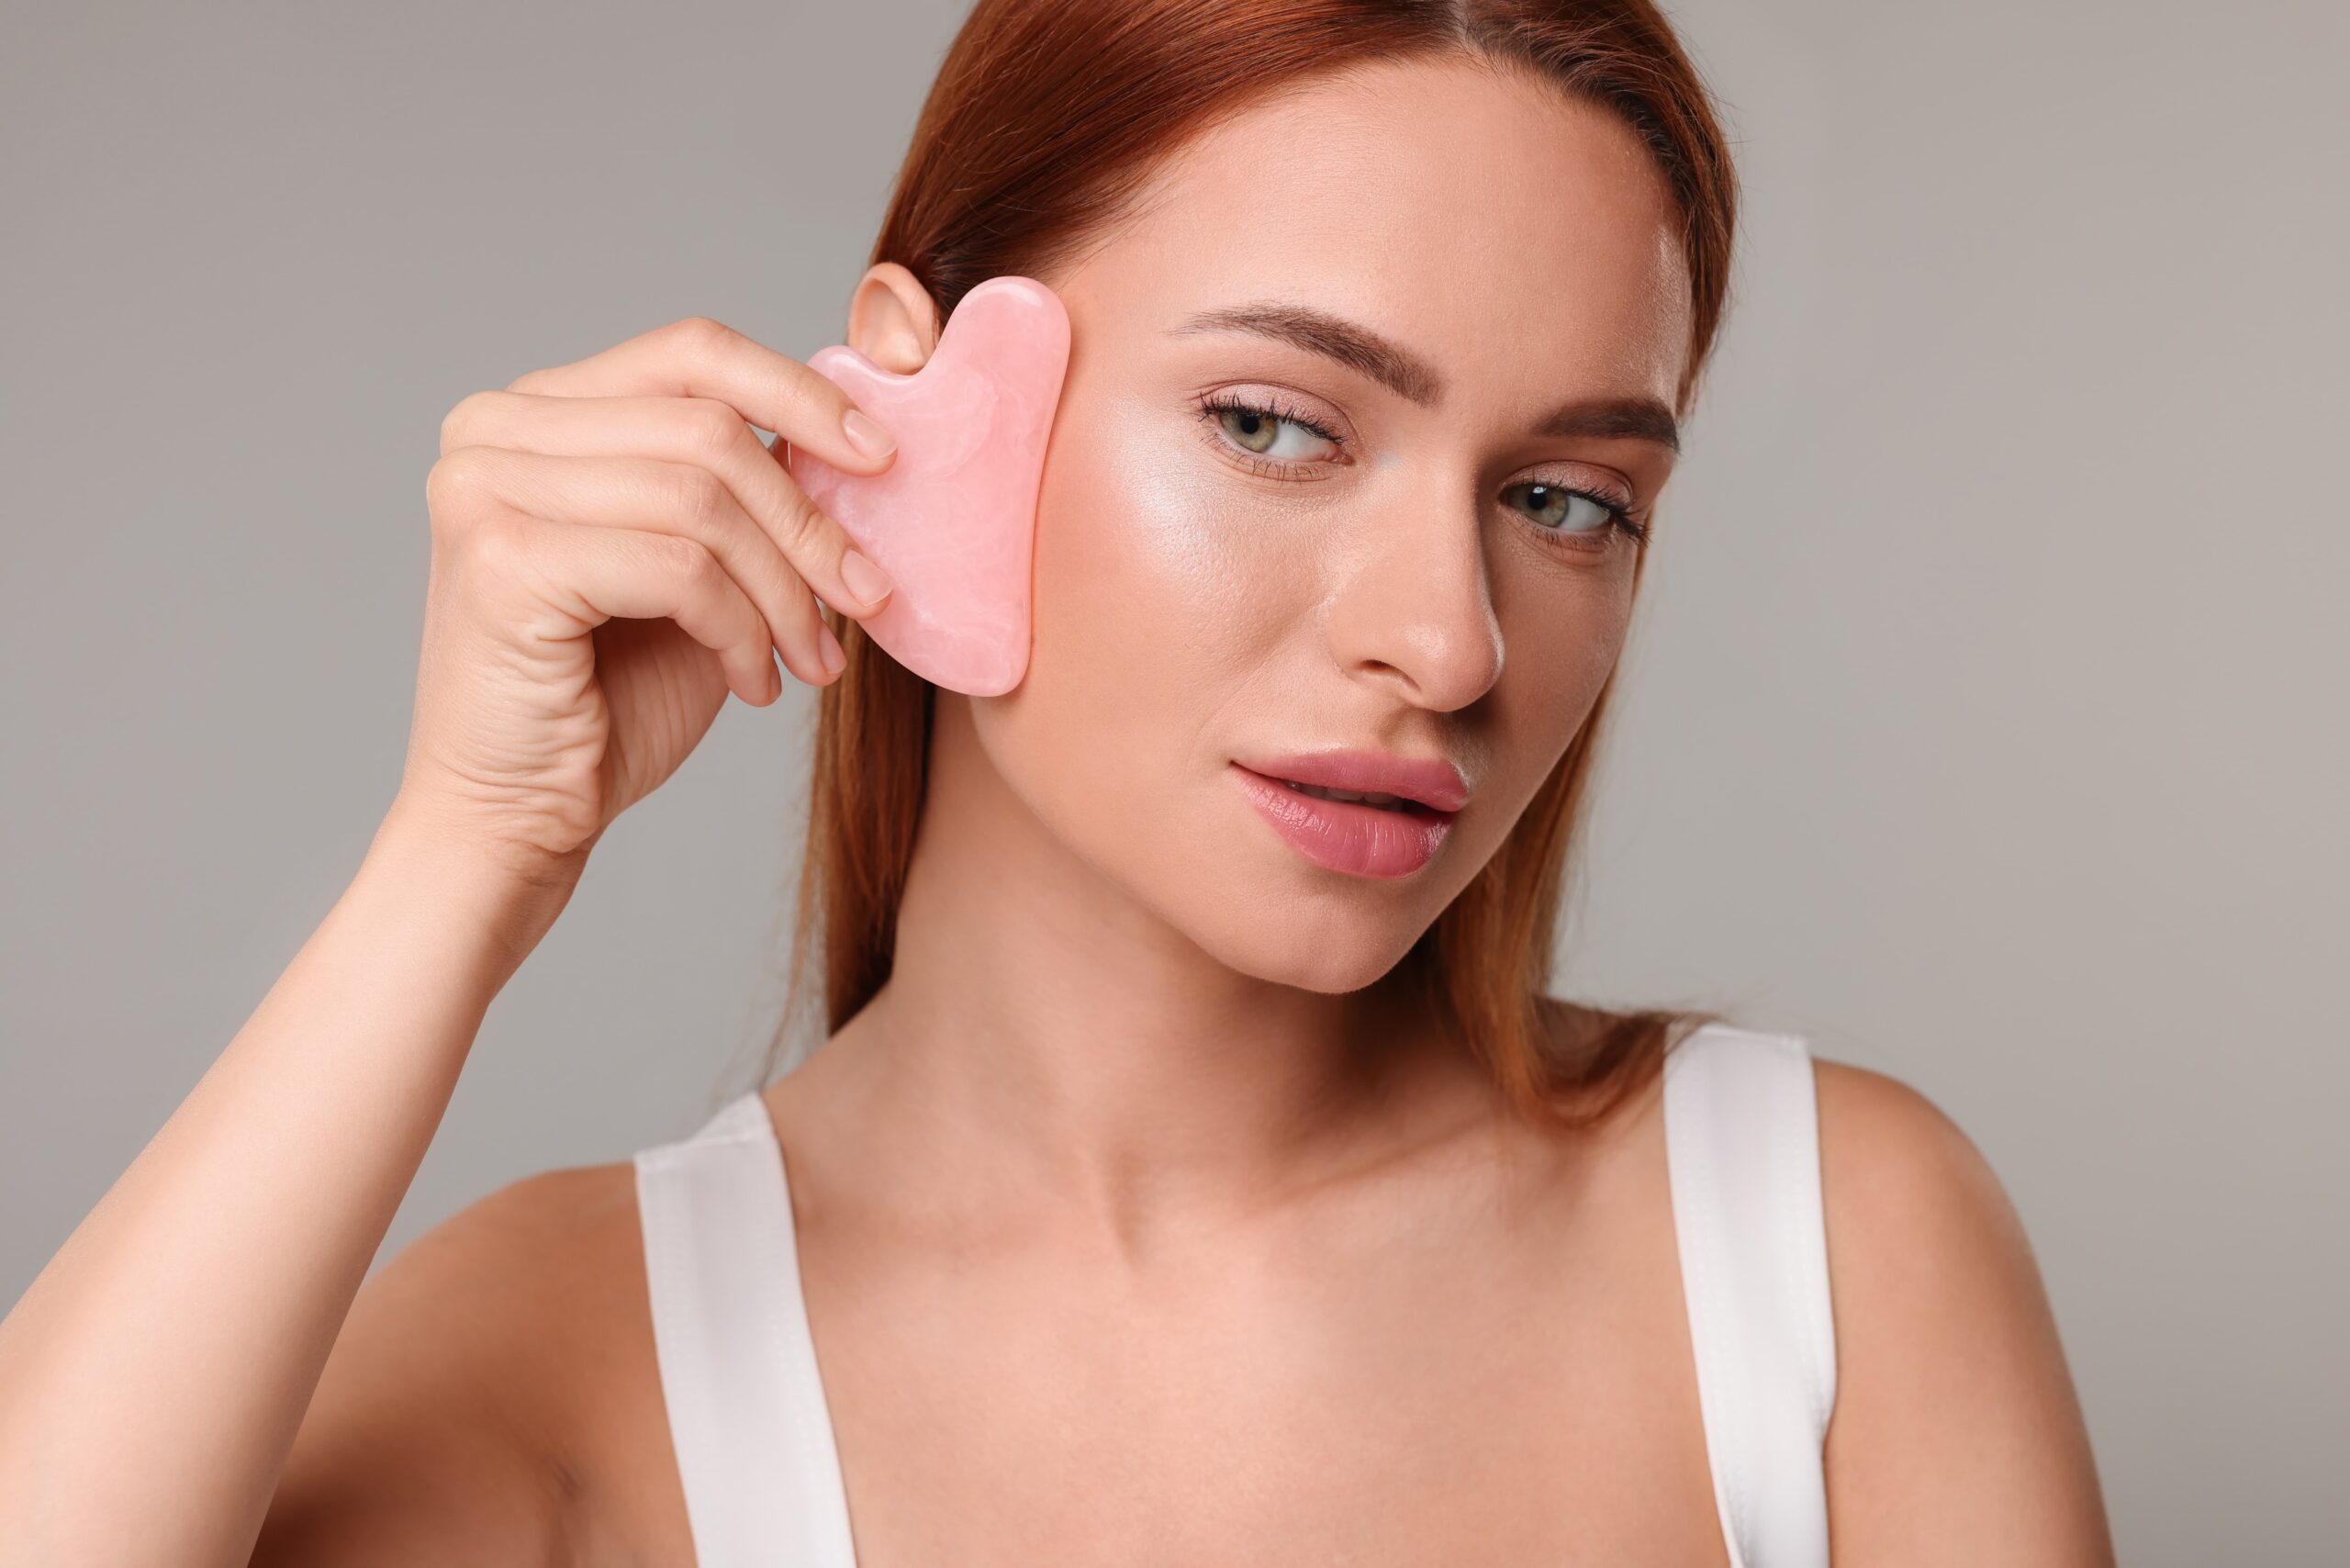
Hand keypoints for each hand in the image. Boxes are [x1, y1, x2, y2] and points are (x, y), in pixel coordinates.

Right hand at [394, 315, 899, 867]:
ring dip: (784, 589)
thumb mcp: (698, 573)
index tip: (883, 461)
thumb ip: (744, 493)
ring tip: (811, 658)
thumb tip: (854, 440)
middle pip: (709, 426)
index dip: (802, 396)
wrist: (517, 819)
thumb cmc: (609, 702)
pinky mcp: (502, 562)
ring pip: (703, 497)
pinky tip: (754, 683)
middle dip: (808, 522)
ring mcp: (486, 489)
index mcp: (535, 412)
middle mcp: (493, 431)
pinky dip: (741, 629)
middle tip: (865, 599)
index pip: (692, 354)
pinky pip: (679, 567)